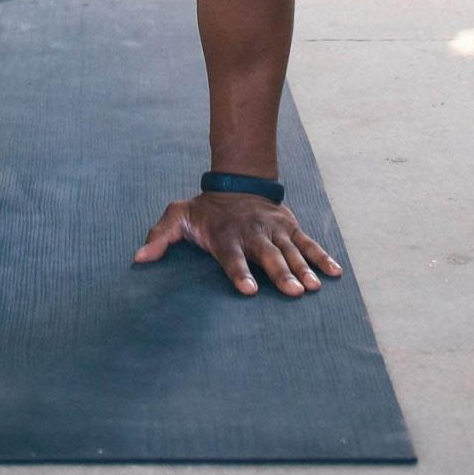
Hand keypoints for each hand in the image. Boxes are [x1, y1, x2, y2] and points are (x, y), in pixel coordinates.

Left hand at [134, 190, 342, 296]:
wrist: (237, 181)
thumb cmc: (206, 210)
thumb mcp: (179, 216)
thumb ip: (161, 235)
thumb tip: (138, 257)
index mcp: (226, 237)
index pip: (233, 258)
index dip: (239, 274)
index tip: (248, 291)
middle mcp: (253, 234)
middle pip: (268, 257)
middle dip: (281, 274)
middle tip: (295, 292)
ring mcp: (274, 231)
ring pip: (291, 251)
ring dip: (303, 269)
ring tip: (314, 287)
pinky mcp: (290, 227)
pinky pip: (309, 243)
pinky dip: (323, 257)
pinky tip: (335, 274)